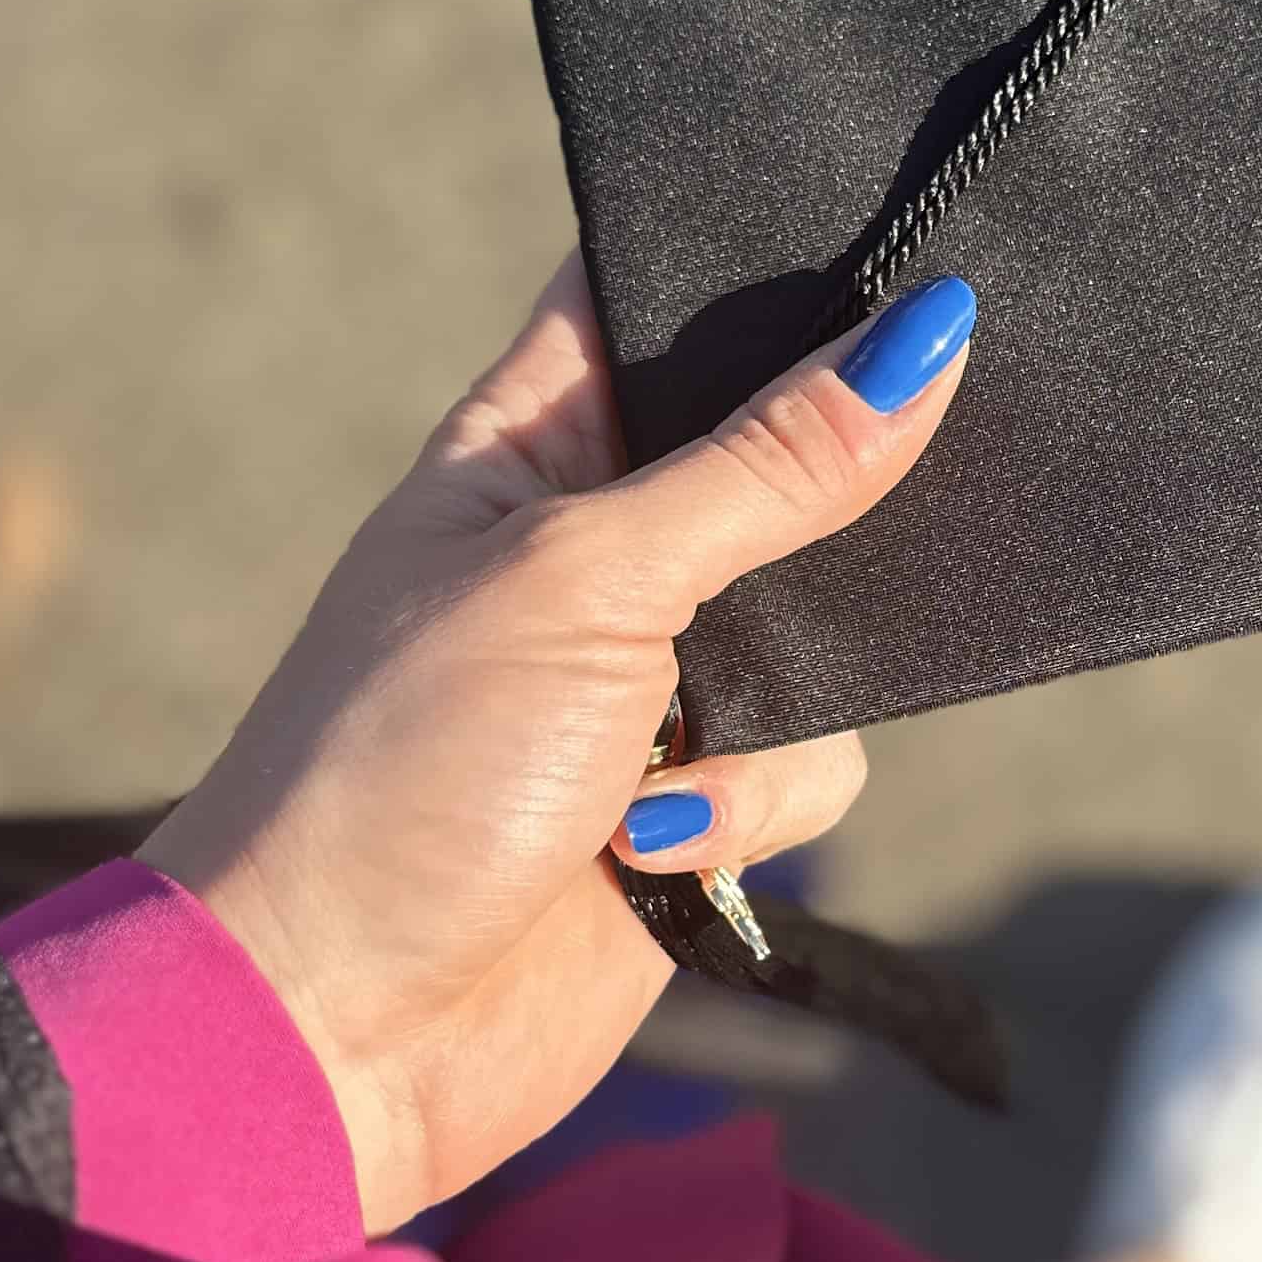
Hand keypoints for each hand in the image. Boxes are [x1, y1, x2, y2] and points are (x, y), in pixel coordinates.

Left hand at [139, 262, 975, 1233]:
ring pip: (829, 627)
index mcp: (526, 444)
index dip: (762, 256)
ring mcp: (649, 680)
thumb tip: (928, 334)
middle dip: (838, 494)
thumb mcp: (587, 580)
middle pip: (782, 458)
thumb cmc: (395, 770)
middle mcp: (596, 547)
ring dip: (785, 698)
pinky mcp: (696, 810)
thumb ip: (768, 466)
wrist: (333, 1031)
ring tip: (677, 752)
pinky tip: (655, 852)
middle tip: (848, 516)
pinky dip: (758, 809)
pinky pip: (818, 765)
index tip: (897, 230)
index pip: (655, 293)